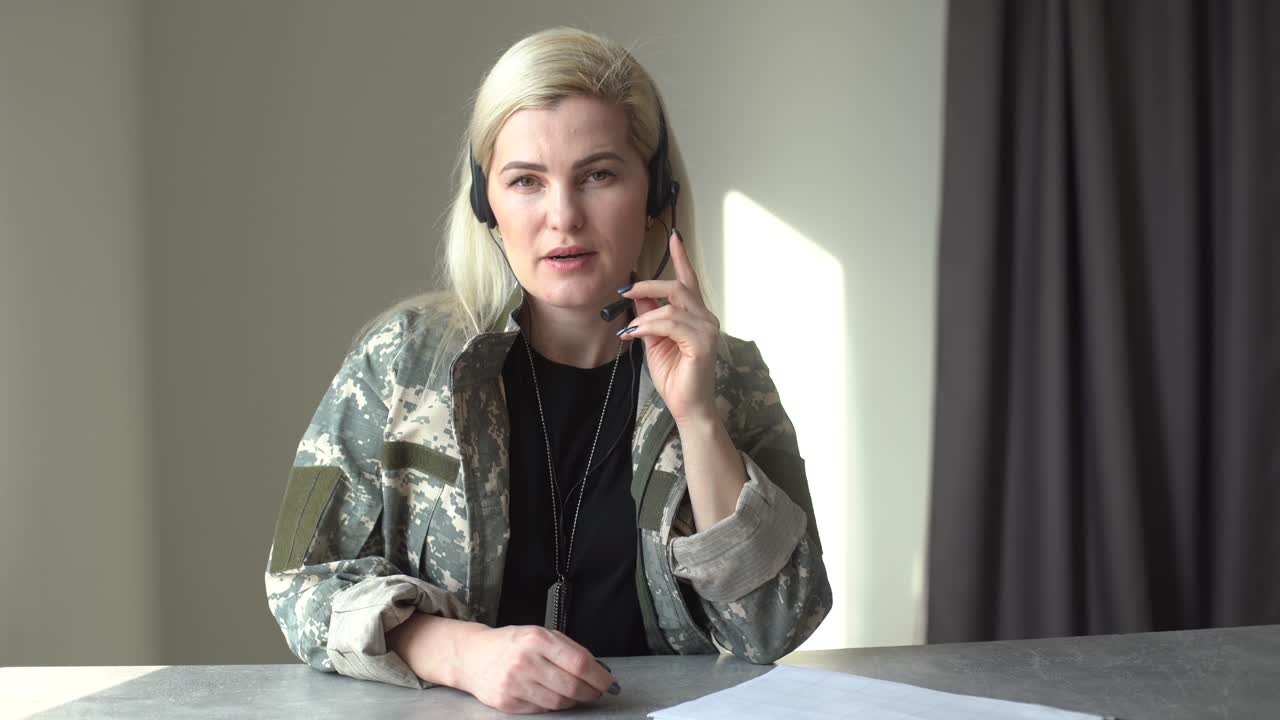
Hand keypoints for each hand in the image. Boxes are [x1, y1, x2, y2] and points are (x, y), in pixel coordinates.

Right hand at [458, 624, 615, 713]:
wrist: (473, 656)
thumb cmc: (511, 644)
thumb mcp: (539, 634)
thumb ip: (568, 649)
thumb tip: (598, 669)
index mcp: (537, 639)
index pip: (579, 663)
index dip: (599, 676)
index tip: (609, 682)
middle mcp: (525, 661)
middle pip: (572, 686)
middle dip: (591, 692)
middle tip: (596, 692)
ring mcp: (515, 683)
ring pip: (559, 702)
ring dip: (574, 701)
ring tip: (576, 694)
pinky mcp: (507, 702)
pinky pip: (542, 710)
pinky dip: (554, 706)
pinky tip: (554, 696)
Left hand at [619, 230, 720, 424]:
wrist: (687, 406)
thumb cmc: (674, 375)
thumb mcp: (654, 339)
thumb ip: (649, 314)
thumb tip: (636, 293)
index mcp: (696, 315)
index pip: (688, 280)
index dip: (681, 256)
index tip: (674, 236)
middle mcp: (706, 317)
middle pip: (677, 286)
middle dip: (648, 284)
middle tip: (623, 292)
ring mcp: (707, 329)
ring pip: (672, 304)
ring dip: (645, 314)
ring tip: (630, 330)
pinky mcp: (703, 342)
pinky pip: (670, 323)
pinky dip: (649, 326)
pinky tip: (635, 335)